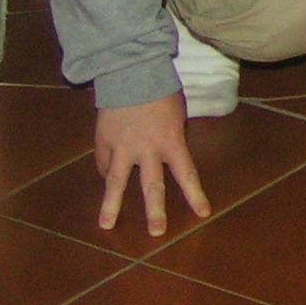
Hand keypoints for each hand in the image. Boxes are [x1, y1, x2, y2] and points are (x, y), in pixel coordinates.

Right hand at [95, 94, 211, 236]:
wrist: (132, 70)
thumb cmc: (161, 90)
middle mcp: (147, 149)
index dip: (195, 195)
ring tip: (106, 225)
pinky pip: (103, 162)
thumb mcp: (176, 114)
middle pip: (152, 186)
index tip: (202, 213)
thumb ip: (172, 137)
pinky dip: (105, 170)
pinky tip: (105, 181)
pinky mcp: (103, 140)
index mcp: (171, 140)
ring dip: (111, 205)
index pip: (186, 173)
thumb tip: (166, 155)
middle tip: (157, 233)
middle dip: (155, 211)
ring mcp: (122, 146)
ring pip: (116, 182)